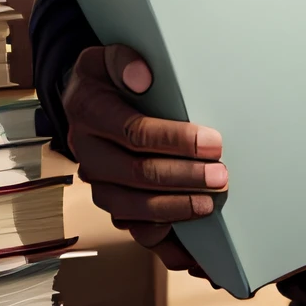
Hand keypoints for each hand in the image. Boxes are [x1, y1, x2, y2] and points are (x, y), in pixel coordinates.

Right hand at [62, 44, 227, 277]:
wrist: (83, 96)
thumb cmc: (106, 74)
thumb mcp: (107, 55)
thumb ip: (124, 59)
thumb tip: (142, 75)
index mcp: (90, 112)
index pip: (134, 132)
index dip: (175, 140)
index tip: (212, 142)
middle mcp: (89, 152)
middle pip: (137, 174)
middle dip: (183, 178)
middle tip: (221, 176)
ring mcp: (98, 181)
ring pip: (132, 207)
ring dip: (174, 209)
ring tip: (209, 205)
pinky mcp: (111, 199)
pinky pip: (132, 227)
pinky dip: (162, 240)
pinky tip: (189, 250)